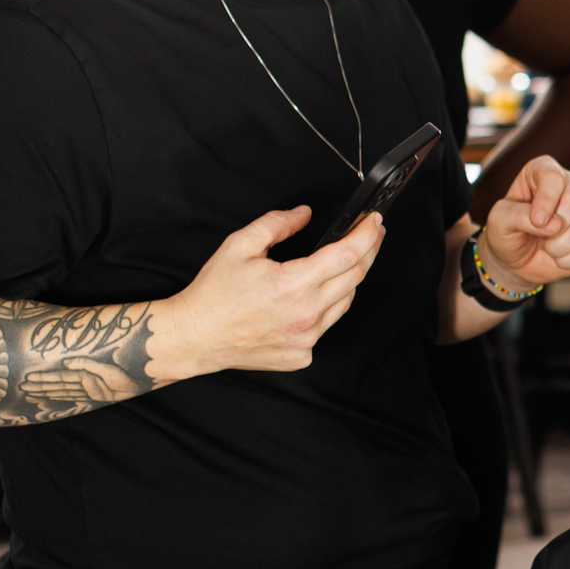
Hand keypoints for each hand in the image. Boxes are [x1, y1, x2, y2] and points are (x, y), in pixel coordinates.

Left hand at [23, 356, 133, 401]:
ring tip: (30, 392)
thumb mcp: (109, 370)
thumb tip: (67, 362)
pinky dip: (60, 397)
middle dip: (39, 387)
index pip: (60, 378)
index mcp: (86, 380)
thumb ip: (87, 365)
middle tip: (22, 387)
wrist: (141, 385)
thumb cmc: (127, 377)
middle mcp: (84, 388)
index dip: (44, 378)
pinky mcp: (94, 395)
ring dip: (46, 393)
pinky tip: (51, 397)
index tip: (28, 377)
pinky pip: (72, 396)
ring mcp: (88, 392)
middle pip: (57, 387)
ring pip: (63, 392)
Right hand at [148, 206, 382, 379]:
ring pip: (345, 303)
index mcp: (293, 285)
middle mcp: (306, 315)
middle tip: (371, 234)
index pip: (347, 255)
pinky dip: (327, 307)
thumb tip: (304, 214)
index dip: (366, 235)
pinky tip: (316, 296)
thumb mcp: (240, 245)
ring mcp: (306, 339)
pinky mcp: (301, 355)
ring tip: (346, 261)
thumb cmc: (213, 294)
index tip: (374, 222)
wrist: (195, 337)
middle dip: (369, 251)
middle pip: (355, 277)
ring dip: (350, 279)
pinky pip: (326, 326)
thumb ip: (276, 224)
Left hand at [477, 156, 569, 292]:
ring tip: (548, 247)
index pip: (554, 178)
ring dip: (559, 248)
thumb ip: (519, 216)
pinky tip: (561, 258)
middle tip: (539, 236)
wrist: (518, 259)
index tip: (535, 222)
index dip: (546, 202)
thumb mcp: (499, 220)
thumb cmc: (507, 232)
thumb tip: (557, 224)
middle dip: (551, 230)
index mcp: (544, 170)